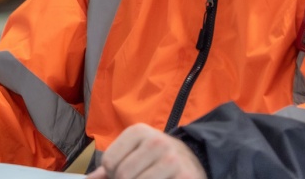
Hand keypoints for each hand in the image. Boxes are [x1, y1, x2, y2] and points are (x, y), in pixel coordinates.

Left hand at [85, 123, 205, 178]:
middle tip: (138, 178)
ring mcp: (172, 160)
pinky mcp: (185, 177)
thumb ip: (110, 166)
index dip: (112, 174)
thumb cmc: (157, 158)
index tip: (123, 174)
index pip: (109, 162)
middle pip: (123, 176)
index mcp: (138, 131)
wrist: (195, 159)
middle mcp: (156, 141)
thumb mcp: (135, 153)